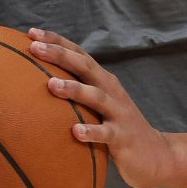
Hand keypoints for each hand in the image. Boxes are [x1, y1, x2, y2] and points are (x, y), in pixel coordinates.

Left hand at [27, 27, 177, 187]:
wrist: (155, 154)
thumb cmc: (117, 128)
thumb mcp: (99, 105)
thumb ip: (76, 94)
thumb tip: (37, 86)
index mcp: (103, 81)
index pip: (79, 54)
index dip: (57, 41)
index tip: (31, 32)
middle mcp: (111, 91)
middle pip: (85, 67)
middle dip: (60, 55)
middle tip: (34, 47)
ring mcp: (119, 113)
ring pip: (96, 97)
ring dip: (74, 89)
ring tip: (51, 85)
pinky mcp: (123, 137)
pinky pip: (106, 133)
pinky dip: (91, 131)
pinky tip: (75, 132)